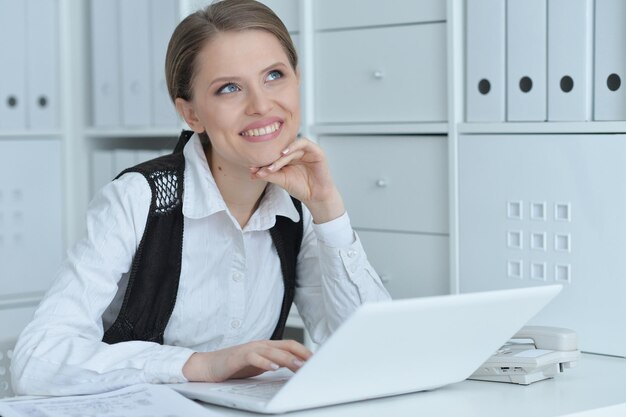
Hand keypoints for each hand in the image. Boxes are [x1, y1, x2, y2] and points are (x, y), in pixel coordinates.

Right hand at [182, 339, 312, 382]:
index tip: (317, 361)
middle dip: (302, 355)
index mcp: (267, 346)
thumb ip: (274, 364)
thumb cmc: (234, 366)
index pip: (291, 345)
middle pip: (286, 346)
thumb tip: (292, 371)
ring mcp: (250, 349)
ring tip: (299, 367)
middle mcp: (261, 345)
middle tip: (314, 364)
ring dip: (288, 359)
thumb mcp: (259, 366)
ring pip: (273, 350)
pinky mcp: (238, 356)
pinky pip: (254, 357)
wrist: (208, 365)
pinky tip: (273, 367)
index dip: (305, 352)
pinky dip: (265, 362)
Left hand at [250, 138, 344, 223]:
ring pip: (289, 147)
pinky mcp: (316, 151)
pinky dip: (293, 146)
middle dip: (269, 159)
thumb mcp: (281, 180)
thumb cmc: (300, 188)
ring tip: (271, 166)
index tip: (252, 169)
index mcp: (288, 157)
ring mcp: (306, 150)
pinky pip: (304, 143)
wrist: (316, 197)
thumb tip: (252, 173)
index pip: (273, 154)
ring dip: (279, 156)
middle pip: (280, 149)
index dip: (262, 161)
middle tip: (259, 169)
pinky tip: (284, 153)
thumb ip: (269, 175)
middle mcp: (296, 152)